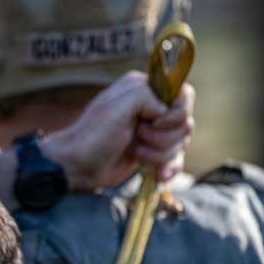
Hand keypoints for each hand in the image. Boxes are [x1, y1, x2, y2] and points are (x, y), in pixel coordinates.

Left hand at [42, 71, 194, 188]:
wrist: (79, 167)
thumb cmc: (92, 136)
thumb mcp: (116, 107)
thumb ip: (145, 96)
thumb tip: (164, 110)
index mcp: (143, 89)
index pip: (183, 94)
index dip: (176, 112)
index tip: (156, 122)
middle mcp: (151, 108)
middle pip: (184, 122)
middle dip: (164, 136)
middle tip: (138, 137)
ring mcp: (153, 132)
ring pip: (181, 143)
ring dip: (161, 153)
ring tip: (137, 153)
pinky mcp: (153, 153)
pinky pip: (176, 160)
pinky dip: (169, 168)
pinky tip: (159, 174)